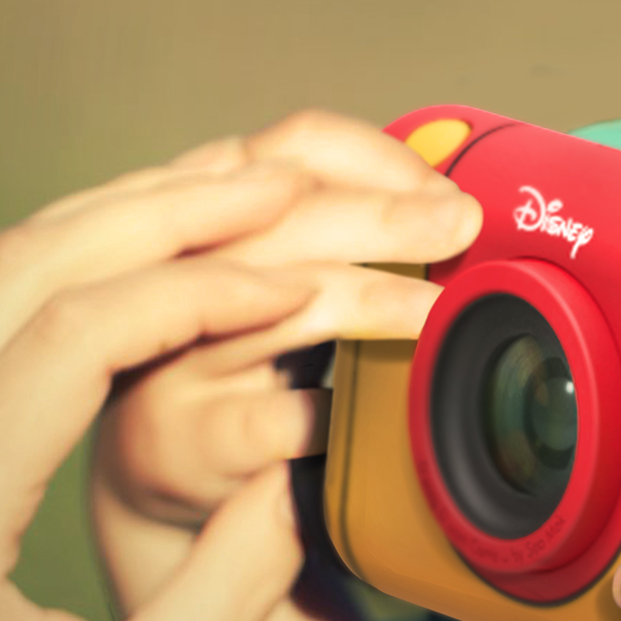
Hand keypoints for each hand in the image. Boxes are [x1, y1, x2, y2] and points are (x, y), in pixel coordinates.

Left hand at [0, 147, 323, 620]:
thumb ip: (222, 600)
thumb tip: (294, 474)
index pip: (73, 343)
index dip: (198, 291)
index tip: (299, 282)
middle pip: (24, 269)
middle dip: (163, 211)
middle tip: (276, 184)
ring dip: (115, 214)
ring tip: (229, 192)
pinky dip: (71, 250)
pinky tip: (149, 242)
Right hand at [89, 111, 478, 566]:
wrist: (159, 473)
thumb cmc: (240, 352)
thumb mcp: (279, 271)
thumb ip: (340, 226)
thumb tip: (453, 208)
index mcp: (211, 206)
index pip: (295, 148)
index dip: (380, 159)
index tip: (442, 188)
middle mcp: (176, 267)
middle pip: (285, 219)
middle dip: (386, 217)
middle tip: (461, 224)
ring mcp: (173, 355)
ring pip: (281, 305)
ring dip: (376, 299)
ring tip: (437, 310)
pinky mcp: (179, 441)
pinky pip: (273, 417)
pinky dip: (330, 411)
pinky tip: (368, 410)